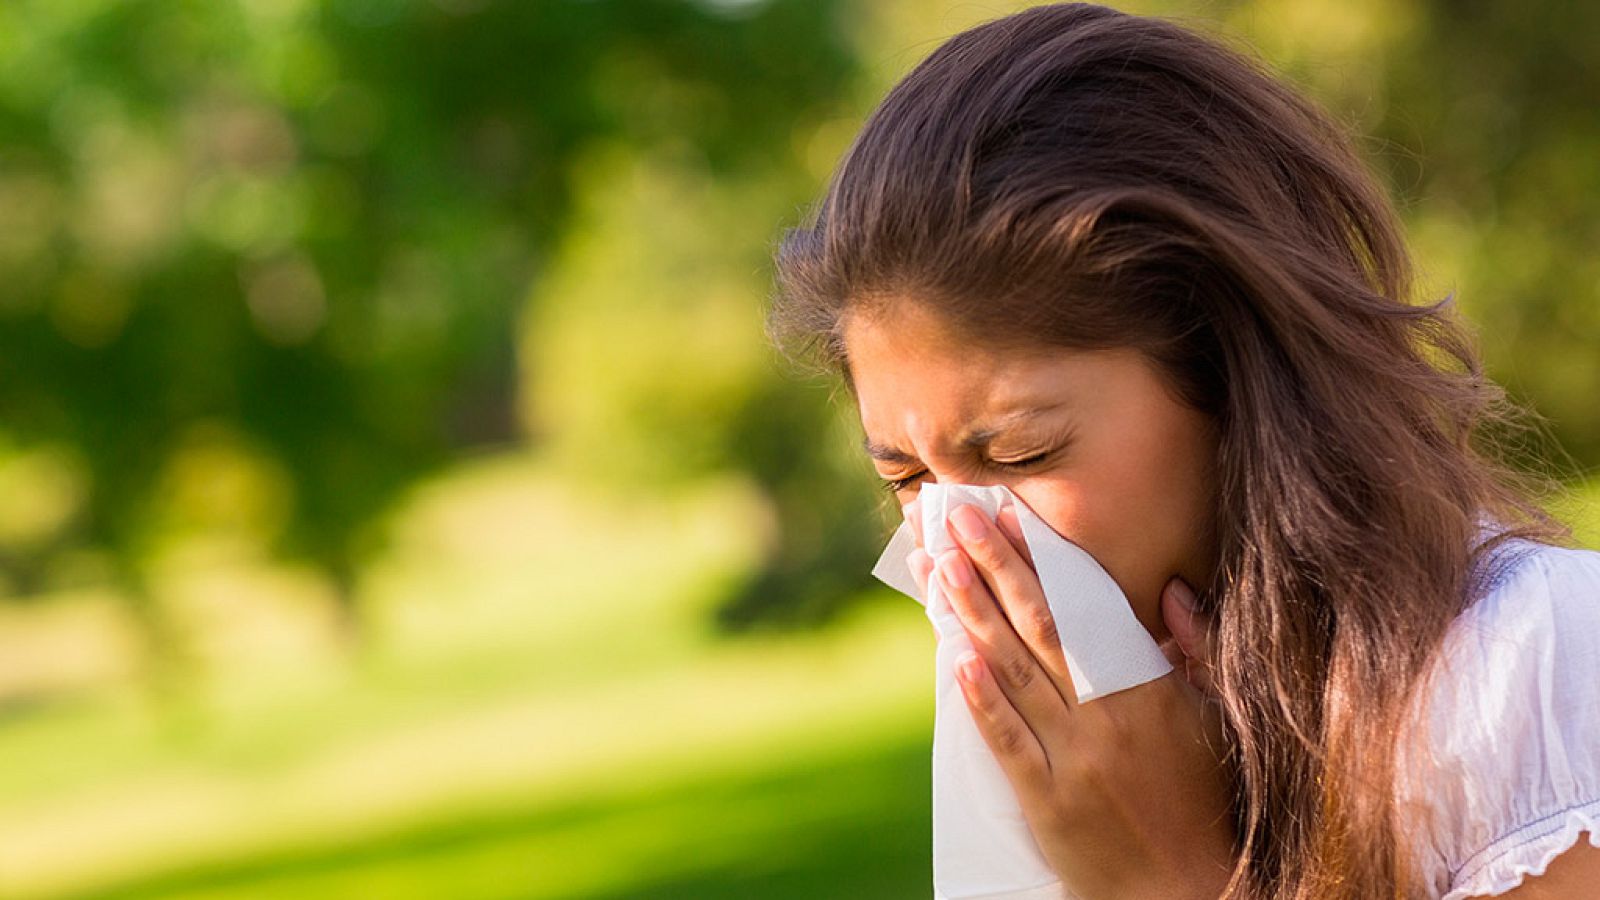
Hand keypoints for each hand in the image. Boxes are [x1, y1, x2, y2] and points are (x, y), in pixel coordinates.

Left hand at [903, 500, 1237, 899]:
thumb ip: (1200, 650)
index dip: (1043, 560)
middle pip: (1041, 626)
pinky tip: (955, 657)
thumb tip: (1173, 591)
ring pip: (1014, 672)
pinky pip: (1009, 743)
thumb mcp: (1216, 718)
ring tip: (939, 564)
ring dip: (973, 614)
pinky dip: (982, 699)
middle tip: (954, 517)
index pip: (1087, 608)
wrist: (1188, 890)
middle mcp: (1109, 717)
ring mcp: (1076, 760)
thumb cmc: (1203, 799)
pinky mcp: (1049, 802)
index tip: (1008, 516)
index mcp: (1150, 690)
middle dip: (993, 565)